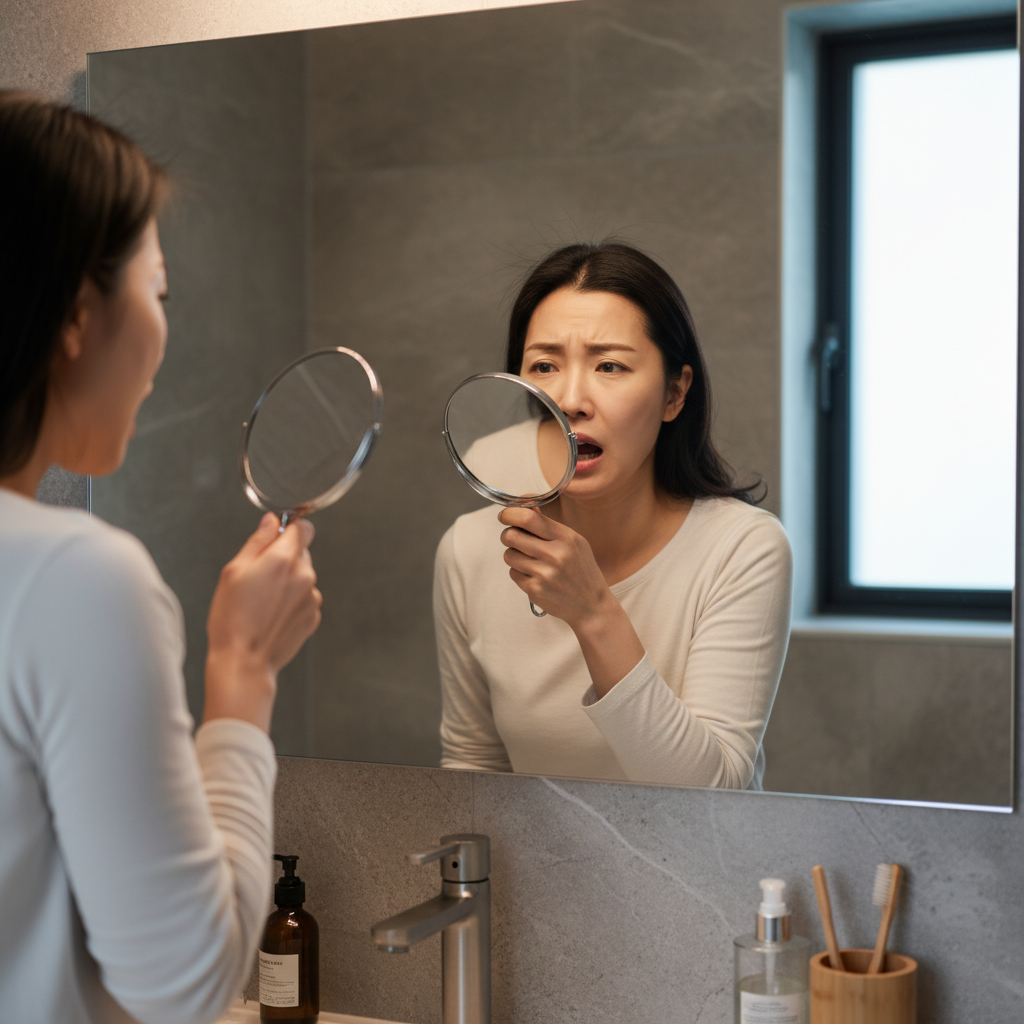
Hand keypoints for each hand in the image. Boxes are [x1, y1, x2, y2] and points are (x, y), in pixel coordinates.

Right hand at [203, 513, 321, 730]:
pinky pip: (305, 598)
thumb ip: (257, 541)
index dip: (290, 529)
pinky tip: (271, 614)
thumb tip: (271, 522)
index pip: (303, 527)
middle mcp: (304, 575)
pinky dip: (292, 601)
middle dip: (284, 557)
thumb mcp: (233, 571)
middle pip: (302, 552)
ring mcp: (312, 597)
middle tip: (259, 577)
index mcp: (283, 559)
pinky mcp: (313, 616)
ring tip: (262, 601)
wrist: (244, 661)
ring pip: (303, 576)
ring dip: (289, 581)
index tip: (278, 536)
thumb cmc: (232, 619)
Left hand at [498, 507, 610, 628]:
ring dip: (513, 555)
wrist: (592, 605)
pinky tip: (534, 575)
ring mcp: (544, 574)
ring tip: (528, 559)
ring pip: (509, 555)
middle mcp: (555, 555)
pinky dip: (519, 573)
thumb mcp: (575, 542)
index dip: (510, 514)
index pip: (528, 518)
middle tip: (513, 538)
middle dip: (508, 535)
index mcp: (566, 538)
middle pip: (511, 535)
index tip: (505, 516)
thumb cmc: (583, 571)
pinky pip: (513, 573)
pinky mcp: (535, 590)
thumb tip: (526, 506)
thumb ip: (549, 525)